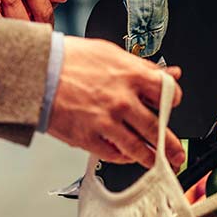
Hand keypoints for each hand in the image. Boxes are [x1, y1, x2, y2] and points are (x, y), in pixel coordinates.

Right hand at [47, 36, 184, 169]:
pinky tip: (127, 156)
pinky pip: (113, 154)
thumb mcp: (111, 52)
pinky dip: (123, 158)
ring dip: (152, 159)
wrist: (38, 72)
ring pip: (138, 148)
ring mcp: (106, 122)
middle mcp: (123, 100)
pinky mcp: (89, 138)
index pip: (168, 94)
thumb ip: (143, 66)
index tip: (172, 108)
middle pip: (157, 128)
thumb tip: (171, 73)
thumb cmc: (71, 60)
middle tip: (178, 153)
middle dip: (172, 145)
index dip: (173, 102)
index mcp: (132, 75)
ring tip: (159, 164)